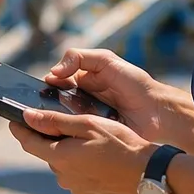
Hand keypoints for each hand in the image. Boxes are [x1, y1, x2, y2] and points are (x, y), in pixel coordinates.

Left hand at [9, 108, 155, 193]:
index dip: (19, 129)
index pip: (28, 142)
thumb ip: (54, 121)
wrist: (148, 173)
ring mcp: (76, 188)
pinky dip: (81, 164)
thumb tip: (27, 117)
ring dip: (68, 151)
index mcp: (60, 157)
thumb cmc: (120, 143)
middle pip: (47, 151)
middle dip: (51, 137)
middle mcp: (63, 176)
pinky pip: (77, 175)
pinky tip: (98, 156)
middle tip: (65, 122)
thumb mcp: (87, 124)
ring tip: (89, 139)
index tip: (13, 118)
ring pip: (63, 163)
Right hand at [43, 49, 175, 142]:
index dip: (46, 86)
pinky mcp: (93, 136)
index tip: (36, 90)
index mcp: (83, 82)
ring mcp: (87, 120)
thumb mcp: (106, 60)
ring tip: (44, 124)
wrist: (157, 111)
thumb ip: (78, 58)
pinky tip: (60, 134)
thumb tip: (52, 72)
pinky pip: (76, 136)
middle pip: (55, 104)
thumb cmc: (134, 82)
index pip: (56, 83)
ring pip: (62, 121)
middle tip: (36, 109)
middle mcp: (81, 101)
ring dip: (55, 121)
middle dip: (45, 106)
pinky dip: (68, 134)